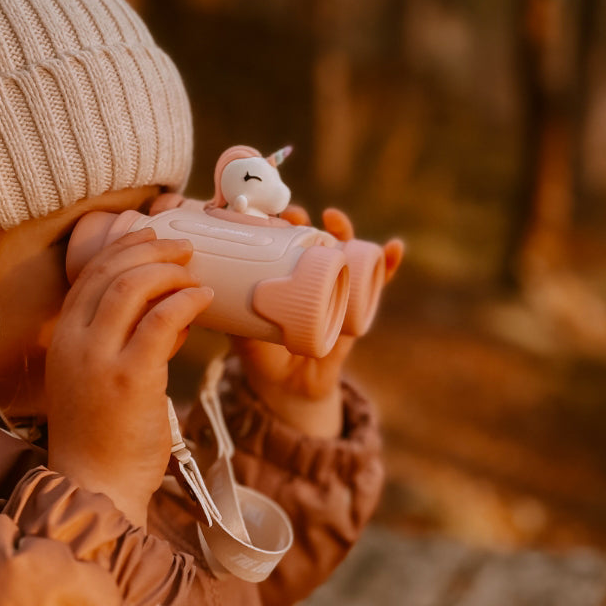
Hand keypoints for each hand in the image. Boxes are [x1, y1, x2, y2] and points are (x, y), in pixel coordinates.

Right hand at [46, 228, 212, 527]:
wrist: (95, 486)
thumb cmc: (102, 438)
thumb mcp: (95, 379)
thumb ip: (121, 343)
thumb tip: (166, 312)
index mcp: (62, 338)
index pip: (89, 274)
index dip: (123, 247)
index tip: (152, 238)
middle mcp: (74, 341)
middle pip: (110, 270)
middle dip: (150, 250)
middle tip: (182, 249)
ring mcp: (99, 358)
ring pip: (132, 286)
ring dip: (168, 270)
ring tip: (194, 272)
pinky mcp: (130, 378)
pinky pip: (160, 320)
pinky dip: (185, 301)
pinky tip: (204, 299)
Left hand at [231, 208, 402, 436]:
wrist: (291, 391)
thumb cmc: (263, 357)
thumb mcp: (244, 335)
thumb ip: (233, 317)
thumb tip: (212, 294)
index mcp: (283, 276)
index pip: (282, 241)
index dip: (277, 224)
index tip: (266, 214)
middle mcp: (311, 276)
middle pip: (312, 239)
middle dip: (306, 221)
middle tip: (294, 216)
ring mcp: (336, 289)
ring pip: (345, 251)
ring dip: (344, 230)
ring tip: (334, 219)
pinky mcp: (356, 308)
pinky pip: (377, 283)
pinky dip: (388, 264)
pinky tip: (394, 248)